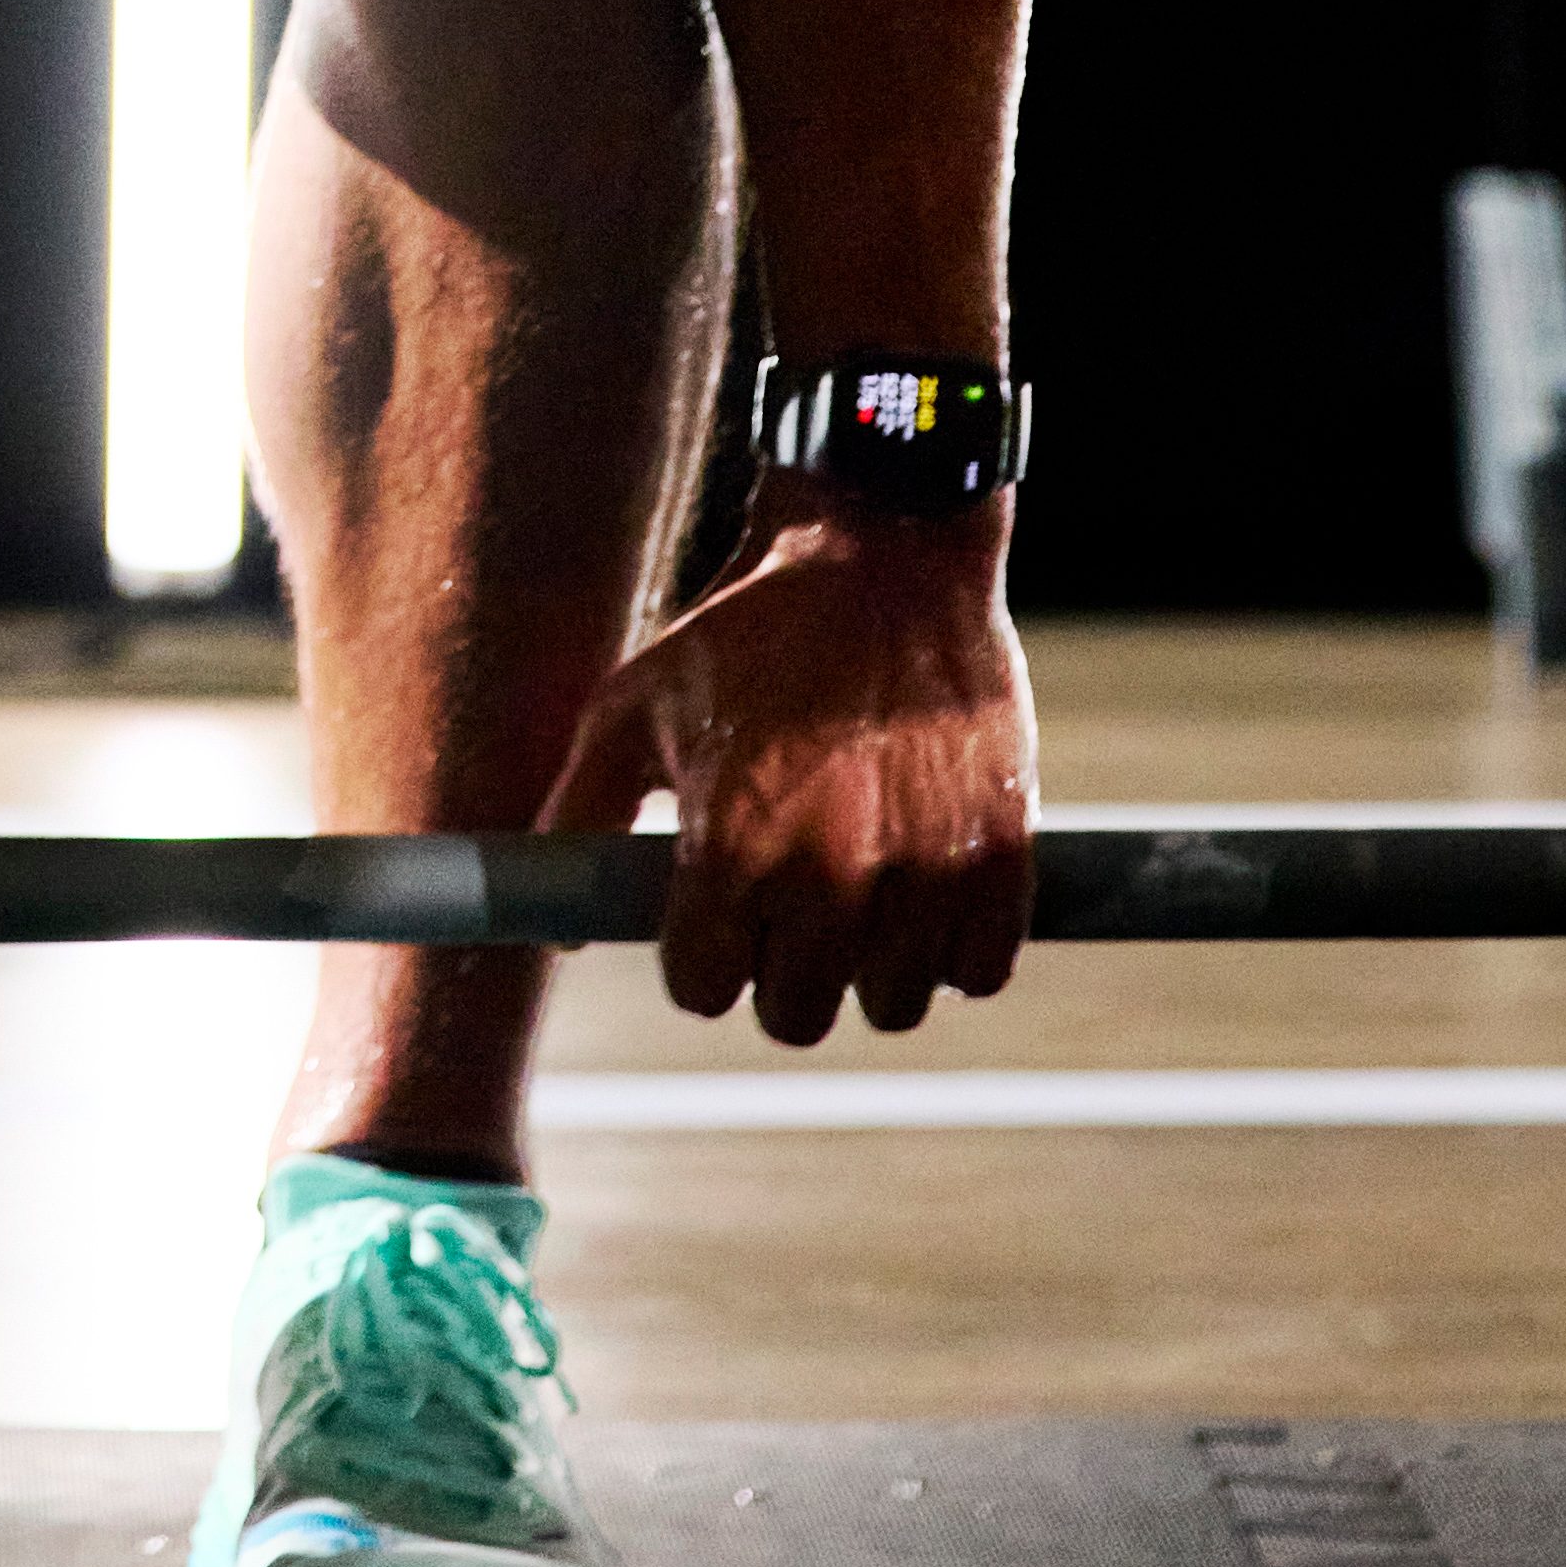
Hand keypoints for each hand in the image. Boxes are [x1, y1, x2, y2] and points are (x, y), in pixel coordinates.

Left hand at [550, 510, 1034, 1044]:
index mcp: (732, 843)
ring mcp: (926, 869)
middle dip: (779, 968)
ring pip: (891, 1004)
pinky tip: (925, 887)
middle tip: (788, 903)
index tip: (714, 911)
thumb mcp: (635, 699)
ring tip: (859, 890)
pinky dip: (956, 945)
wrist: (885, 550)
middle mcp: (830, 873)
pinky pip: (979, 969)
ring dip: (871, 964)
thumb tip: (562, 934)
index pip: (702, 989)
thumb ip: (583, 813)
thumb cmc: (750, 628)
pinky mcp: (1004, 853)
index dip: (700, 952)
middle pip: (794, 1016)